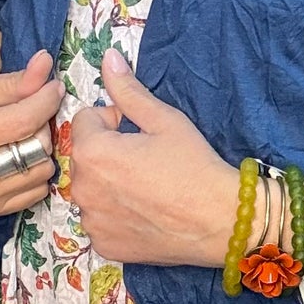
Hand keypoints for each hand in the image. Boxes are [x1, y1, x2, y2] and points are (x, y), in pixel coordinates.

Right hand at [0, 47, 60, 215]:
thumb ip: (16, 80)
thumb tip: (46, 62)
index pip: (23, 121)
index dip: (46, 100)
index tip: (54, 88)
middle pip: (36, 147)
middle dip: (42, 125)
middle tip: (33, 112)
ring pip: (42, 171)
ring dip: (42, 150)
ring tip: (23, 135)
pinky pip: (37, 191)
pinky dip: (35, 172)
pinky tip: (19, 157)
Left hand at [68, 46, 236, 266]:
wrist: (221, 221)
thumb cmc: (195, 165)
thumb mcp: (164, 120)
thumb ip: (128, 90)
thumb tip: (109, 58)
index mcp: (92, 152)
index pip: (85, 120)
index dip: (113, 120)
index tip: (140, 133)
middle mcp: (82, 189)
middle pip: (84, 156)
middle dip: (107, 152)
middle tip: (146, 160)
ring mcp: (91, 221)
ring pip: (90, 188)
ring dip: (108, 183)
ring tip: (146, 187)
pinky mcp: (104, 245)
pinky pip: (99, 219)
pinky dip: (114, 214)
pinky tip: (143, 212)